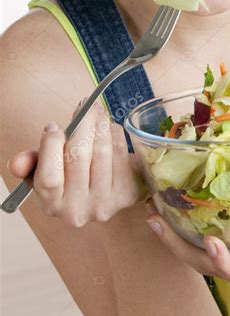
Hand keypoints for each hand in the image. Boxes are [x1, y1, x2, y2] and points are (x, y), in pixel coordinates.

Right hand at [7, 98, 148, 225]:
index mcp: (52, 206)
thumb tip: (16, 163)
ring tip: (98, 110)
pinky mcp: (126, 194)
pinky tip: (110, 127)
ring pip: (102, 152)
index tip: (55, 126)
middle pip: (78, 158)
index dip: (51, 148)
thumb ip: (31, 164)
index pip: (48, 178)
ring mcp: (104, 204)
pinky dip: (115, 135)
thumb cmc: (72, 176)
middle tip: (86, 104)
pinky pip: (120, 154)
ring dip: (101, 124)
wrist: (109, 190)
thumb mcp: (46, 171)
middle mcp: (77, 211)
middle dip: (82, 123)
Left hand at [144, 159, 229, 315]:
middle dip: (177, 247)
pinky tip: (179, 228)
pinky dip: (192, 249)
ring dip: (176, 246)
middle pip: (209, 270)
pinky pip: (212, 267)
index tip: (209, 242)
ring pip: (204, 269)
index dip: (224, 262)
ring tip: (152, 219)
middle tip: (151, 217)